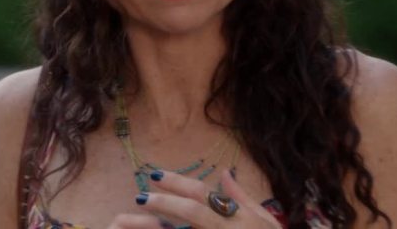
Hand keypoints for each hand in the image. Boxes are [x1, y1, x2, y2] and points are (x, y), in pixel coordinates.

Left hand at [106, 169, 281, 228]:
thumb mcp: (264, 221)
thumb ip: (242, 197)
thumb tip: (224, 172)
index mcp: (238, 216)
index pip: (202, 194)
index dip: (177, 183)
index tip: (154, 176)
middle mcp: (227, 228)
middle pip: (192, 211)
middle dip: (164, 202)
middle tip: (140, 196)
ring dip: (157, 227)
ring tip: (132, 220)